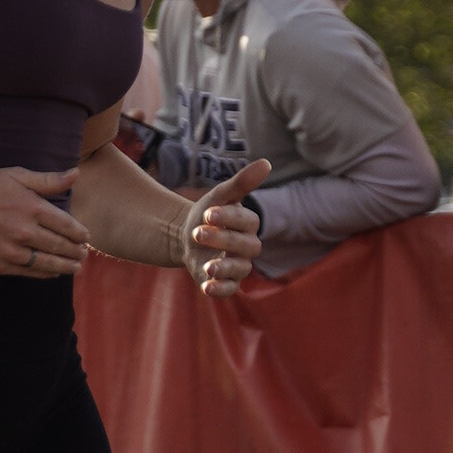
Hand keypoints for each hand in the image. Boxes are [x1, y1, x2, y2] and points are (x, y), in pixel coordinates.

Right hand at [0, 166, 89, 279]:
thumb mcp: (16, 175)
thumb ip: (47, 180)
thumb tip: (75, 175)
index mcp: (32, 207)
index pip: (66, 225)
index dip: (79, 233)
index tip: (85, 237)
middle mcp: (24, 231)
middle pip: (59, 246)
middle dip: (76, 252)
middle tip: (84, 255)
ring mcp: (11, 250)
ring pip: (47, 263)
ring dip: (65, 267)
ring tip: (75, 268)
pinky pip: (28, 272)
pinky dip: (44, 273)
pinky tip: (52, 273)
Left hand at [181, 159, 269, 295]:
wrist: (185, 236)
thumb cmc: (208, 214)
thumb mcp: (220, 196)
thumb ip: (241, 183)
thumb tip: (266, 163)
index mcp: (248, 224)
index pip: (247, 222)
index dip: (229, 218)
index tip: (208, 213)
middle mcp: (247, 247)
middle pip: (245, 247)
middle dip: (222, 239)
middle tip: (196, 232)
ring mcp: (238, 266)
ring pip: (240, 270)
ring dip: (224, 267)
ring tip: (207, 265)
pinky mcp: (226, 282)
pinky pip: (229, 289)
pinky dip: (220, 289)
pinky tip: (207, 286)